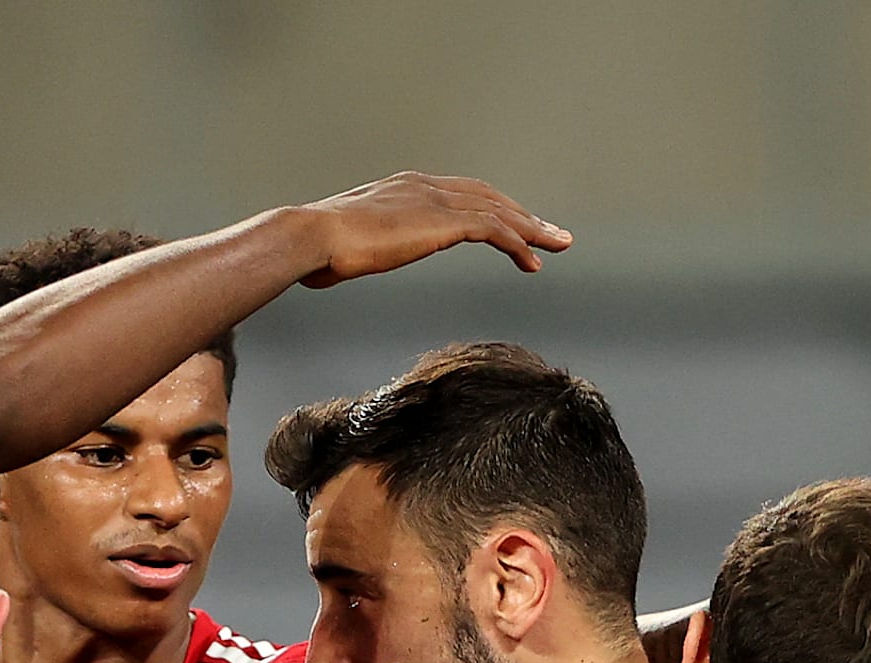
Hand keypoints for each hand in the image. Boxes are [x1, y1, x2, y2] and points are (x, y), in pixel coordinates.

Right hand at [291, 173, 569, 287]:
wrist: (313, 237)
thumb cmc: (315, 248)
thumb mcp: (341, 247)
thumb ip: (350, 249)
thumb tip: (330, 267)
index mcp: (404, 188)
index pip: (460, 194)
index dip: (489, 209)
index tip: (508, 225)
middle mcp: (425, 187)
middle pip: (488, 197)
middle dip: (522, 214)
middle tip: (549, 232)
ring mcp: (436, 201)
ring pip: (499, 212)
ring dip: (533, 229)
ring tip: (558, 245)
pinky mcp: (444, 221)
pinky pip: (494, 230)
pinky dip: (518, 244)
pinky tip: (532, 261)